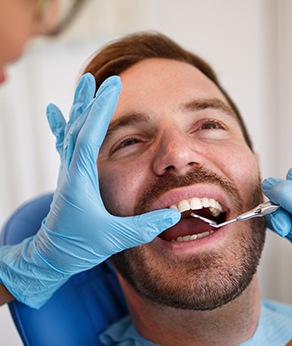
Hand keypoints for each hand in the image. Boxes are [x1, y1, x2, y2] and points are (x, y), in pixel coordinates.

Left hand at [0, 74, 179, 307]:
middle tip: (101, 79)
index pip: (89, 136)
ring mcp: (68, 173)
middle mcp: (71, 171)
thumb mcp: (115, 239)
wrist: (52, 255)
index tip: (111, 86)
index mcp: (80, 181)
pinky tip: (57, 113)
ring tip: (84, 86)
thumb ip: (145, 226)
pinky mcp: (70, 177)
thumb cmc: (79, 246)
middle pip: (78, 127)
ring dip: (80, 108)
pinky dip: (64, 125)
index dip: (101, 110)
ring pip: (71, 132)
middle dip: (91, 102)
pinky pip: (66, 143)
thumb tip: (173, 215)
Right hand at [262, 166, 291, 331]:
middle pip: (288, 192)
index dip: (291, 185)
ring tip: (289, 231)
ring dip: (280, 218)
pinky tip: (288, 235)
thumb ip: (286, 192)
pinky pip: (280, 221)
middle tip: (289, 218)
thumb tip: (268, 183)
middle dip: (283, 206)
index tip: (291, 198)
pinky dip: (280, 226)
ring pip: (281, 207)